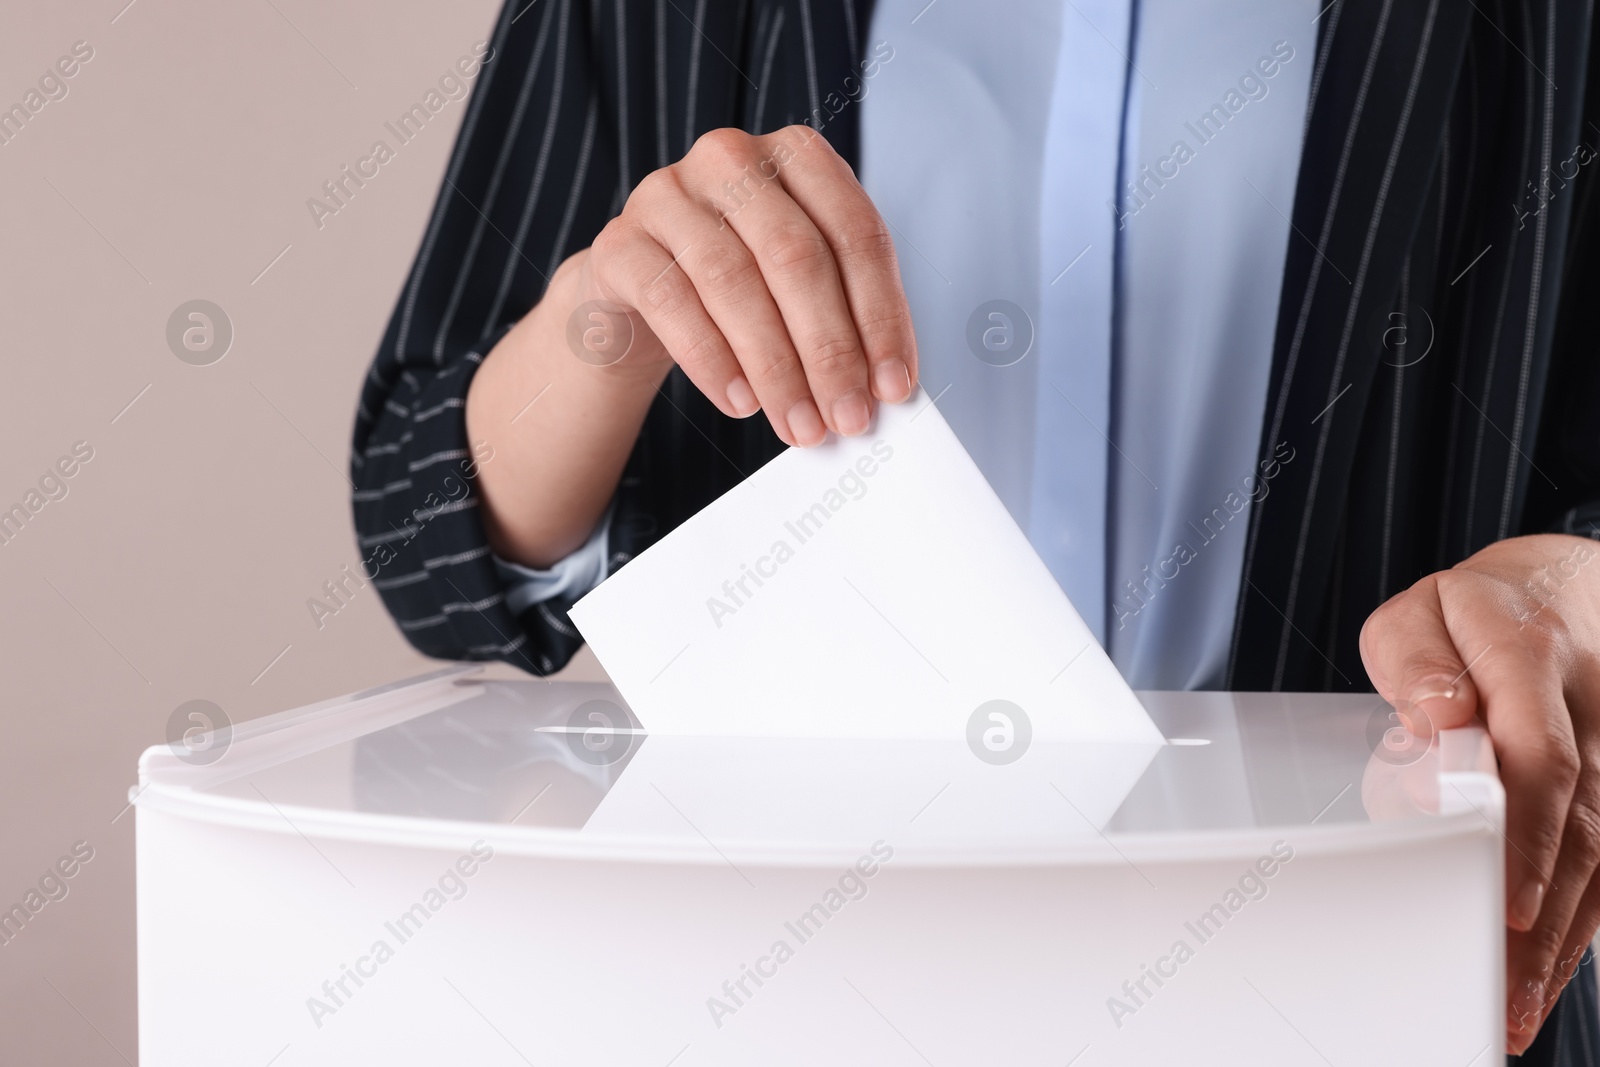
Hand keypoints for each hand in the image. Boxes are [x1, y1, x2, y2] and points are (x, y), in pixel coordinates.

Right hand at [466, 125, 917, 566]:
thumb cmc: (741, 287)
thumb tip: (886, 387)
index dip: (881, 316)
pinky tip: (741, 402)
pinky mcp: (619, 242)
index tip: (894, 385)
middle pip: (795, 256)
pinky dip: (713, 361)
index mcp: (797, 156)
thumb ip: (846, 316)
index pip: (855, 233)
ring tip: (799, 423)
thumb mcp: (800, 286)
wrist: (642, 293)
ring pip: (733, 281)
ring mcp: (667, 194)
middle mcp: (732, 160)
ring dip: (775, 367)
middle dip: (829, 350)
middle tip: (847, 416)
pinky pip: (671, 303)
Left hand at [1359, 533, 1599, 1053]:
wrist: (1562, 590)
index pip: (1540, 753)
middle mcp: (1589, 710)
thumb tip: (1437, 717)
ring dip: (1561, 937)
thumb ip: (1416, 661)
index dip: (1528, 832)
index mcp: (1530, 656)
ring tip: (1516, 1004)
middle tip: (1501, 985)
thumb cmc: (1471, 614)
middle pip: (1578, 822)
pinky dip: (1579, 924)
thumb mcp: (1422, 612)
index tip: (1511, 898)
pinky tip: (1544, 976)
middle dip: (1544, 912)